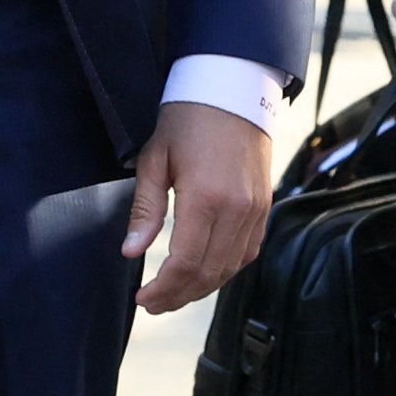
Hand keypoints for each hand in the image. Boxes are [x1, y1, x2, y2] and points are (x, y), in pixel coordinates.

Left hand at [126, 99, 275, 314]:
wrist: (233, 91)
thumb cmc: (187, 120)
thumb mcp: (154, 159)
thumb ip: (145, 210)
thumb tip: (131, 251)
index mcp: (205, 198)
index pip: (185, 263)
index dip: (163, 289)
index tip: (142, 298)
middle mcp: (237, 209)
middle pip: (209, 273)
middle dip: (178, 296)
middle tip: (153, 304)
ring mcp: (256, 210)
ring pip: (230, 268)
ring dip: (201, 288)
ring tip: (174, 294)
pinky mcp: (264, 207)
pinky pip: (247, 252)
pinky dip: (225, 269)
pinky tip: (204, 273)